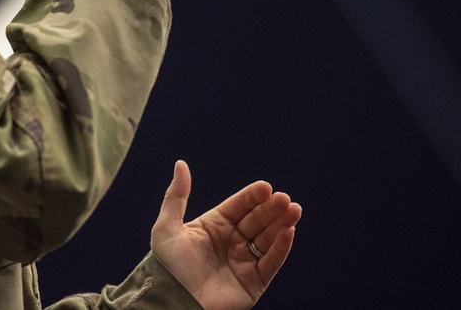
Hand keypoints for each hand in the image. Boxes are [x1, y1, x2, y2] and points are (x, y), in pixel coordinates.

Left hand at [151, 161, 301, 309]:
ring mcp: (243, 262)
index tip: (265, 187)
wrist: (172, 302)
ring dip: (282, 223)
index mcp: (213, 226)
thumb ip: (176, 196)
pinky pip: (271, 262)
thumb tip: (181, 163)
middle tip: (284, 198)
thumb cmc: (166, 267)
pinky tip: (289, 231)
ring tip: (293, 210)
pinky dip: (281, 247)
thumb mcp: (167, 227)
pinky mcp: (254, 282)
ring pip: (268, 238)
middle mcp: (231, 242)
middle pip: (256, 220)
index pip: (238, 206)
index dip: (252, 196)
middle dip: (271, 208)